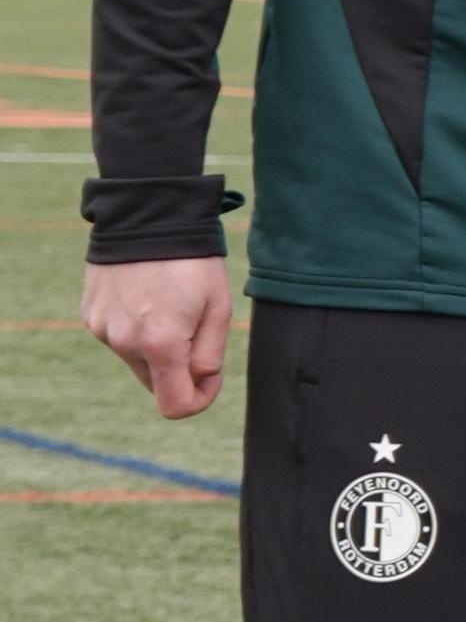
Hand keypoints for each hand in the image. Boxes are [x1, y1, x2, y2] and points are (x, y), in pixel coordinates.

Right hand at [83, 256, 233, 418]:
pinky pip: (119, 335)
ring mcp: (103, 331)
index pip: (175, 405)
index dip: (200, 399)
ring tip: (169, 300)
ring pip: (137, 358)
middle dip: (179, 367)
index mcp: (161, 344)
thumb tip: (201, 383)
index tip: (212, 377)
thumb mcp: (218, 305)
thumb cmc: (192, 259)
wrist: (147, 215)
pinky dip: (136, 325)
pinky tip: (146, 293)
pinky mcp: (91, 317)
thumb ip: (210, 354)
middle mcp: (125, 344)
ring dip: (156, 344)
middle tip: (196, 325)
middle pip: (156, 382)